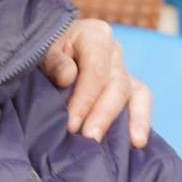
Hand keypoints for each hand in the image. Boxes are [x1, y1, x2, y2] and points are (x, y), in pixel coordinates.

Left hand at [40, 18, 151, 147]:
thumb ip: (53, 61)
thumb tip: (68, 76)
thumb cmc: (42, 51)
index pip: (96, 71)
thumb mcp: (41, 51)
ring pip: (135, 94)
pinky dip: (141, 120)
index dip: (85, 100)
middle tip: (89, 139)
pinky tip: (137, 143)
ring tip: (128, 145)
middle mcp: (114, 51)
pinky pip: (140, 101)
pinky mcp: (128, 86)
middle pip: (117, 85)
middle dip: (103, 115)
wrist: (45, 50)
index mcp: (95, 36)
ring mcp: (123, 68)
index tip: (71, 124)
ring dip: (130, 121)